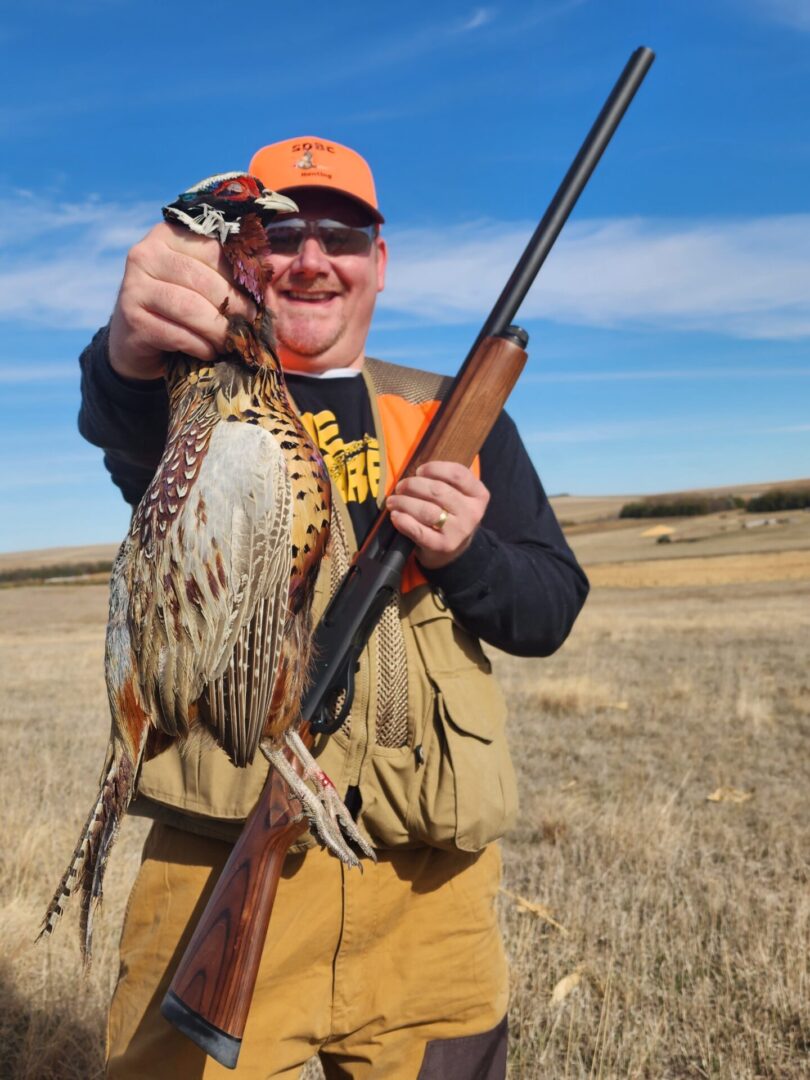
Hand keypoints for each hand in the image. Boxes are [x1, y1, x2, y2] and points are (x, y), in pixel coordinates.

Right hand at [108, 222, 257, 379]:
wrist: (136, 338)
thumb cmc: (179, 305)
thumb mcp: (202, 281)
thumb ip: (230, 271)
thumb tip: (276, 268)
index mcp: (168, 235)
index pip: (214, 250)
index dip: (240, 276)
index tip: (257, 298)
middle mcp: (146, 254)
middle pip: (203, 280)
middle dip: (234, 306)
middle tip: (249, 324)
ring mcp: (133, 286)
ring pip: (190, 307)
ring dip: (219, 330)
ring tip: (231, 341)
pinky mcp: (132, 318)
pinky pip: (177, 334)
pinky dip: (201, 346)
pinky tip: (209, 351)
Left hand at [386, 461, 489, 569]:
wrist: (454, 550)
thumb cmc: (450, 514)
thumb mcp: (458, 495)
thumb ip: (444, 480)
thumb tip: (415, 471)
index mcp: (479, 495)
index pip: (458, 474)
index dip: (435, 468)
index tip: (419, 471)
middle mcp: (472, 513)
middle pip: (438, 491)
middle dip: (413, 485)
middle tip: (401, 486)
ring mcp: (459, 531)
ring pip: (427, 510)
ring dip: (404, 502)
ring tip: (393, 501)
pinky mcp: (443, 546)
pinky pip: (419, 531)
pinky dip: (403, 521)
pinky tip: (396, 516)